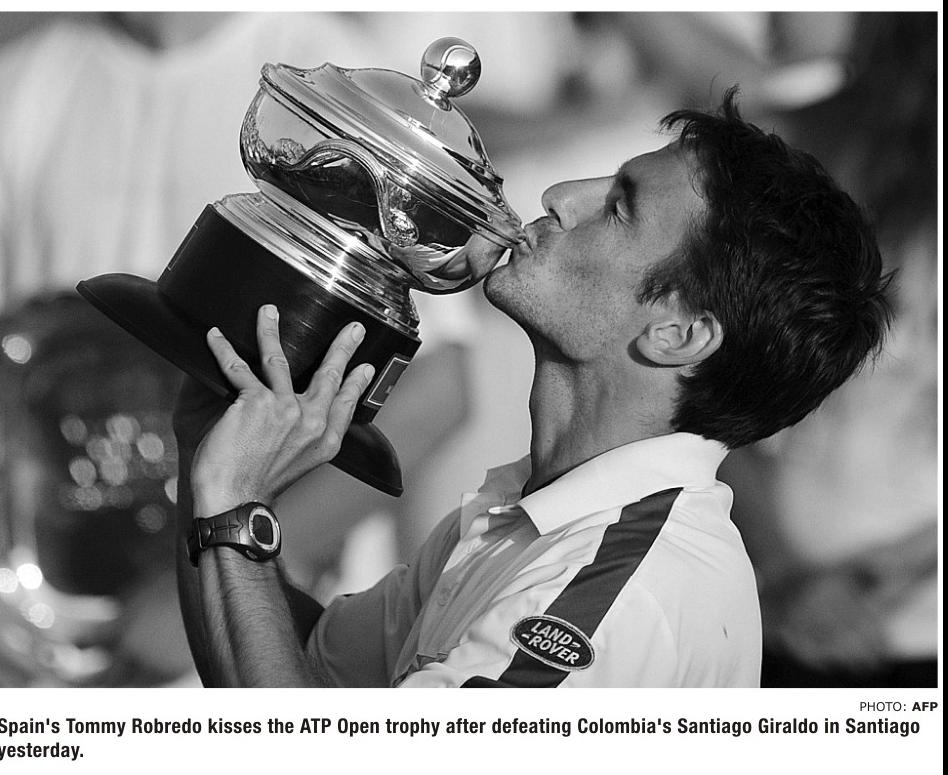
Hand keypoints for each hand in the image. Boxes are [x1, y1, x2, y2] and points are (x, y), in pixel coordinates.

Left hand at [189, 305, 374, 516]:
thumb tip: (302, 409)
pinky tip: (216, 335)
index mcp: (325, 441)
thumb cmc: (260, 484)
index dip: (358, 383)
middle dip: (342, 348)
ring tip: (270, 312)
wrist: (235, 500)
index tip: (367, 368)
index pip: (346, 404)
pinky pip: (239, 367)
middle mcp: (311, 423)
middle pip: (329, 375)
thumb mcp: (299, 463)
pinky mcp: (256, 402)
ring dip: (271, 331)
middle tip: (354, 328)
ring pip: (280, 360)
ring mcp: (285, 409)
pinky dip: (223, 349)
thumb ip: (304, 436)